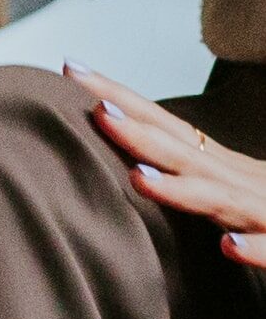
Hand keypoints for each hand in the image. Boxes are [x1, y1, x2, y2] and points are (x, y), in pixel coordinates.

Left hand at [86, 64, 265, 266]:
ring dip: (183, 191)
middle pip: (186, 155)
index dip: (122, 99)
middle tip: (93, 109)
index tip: (71, 68)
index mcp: (226, 169)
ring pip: (225, 204)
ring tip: (138, 179)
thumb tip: (133, 158)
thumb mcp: (235, 193)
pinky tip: (229, 249)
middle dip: (141, 133)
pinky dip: (256, 250)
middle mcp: (245, 185)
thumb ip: (194, 177)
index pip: (167, 127)